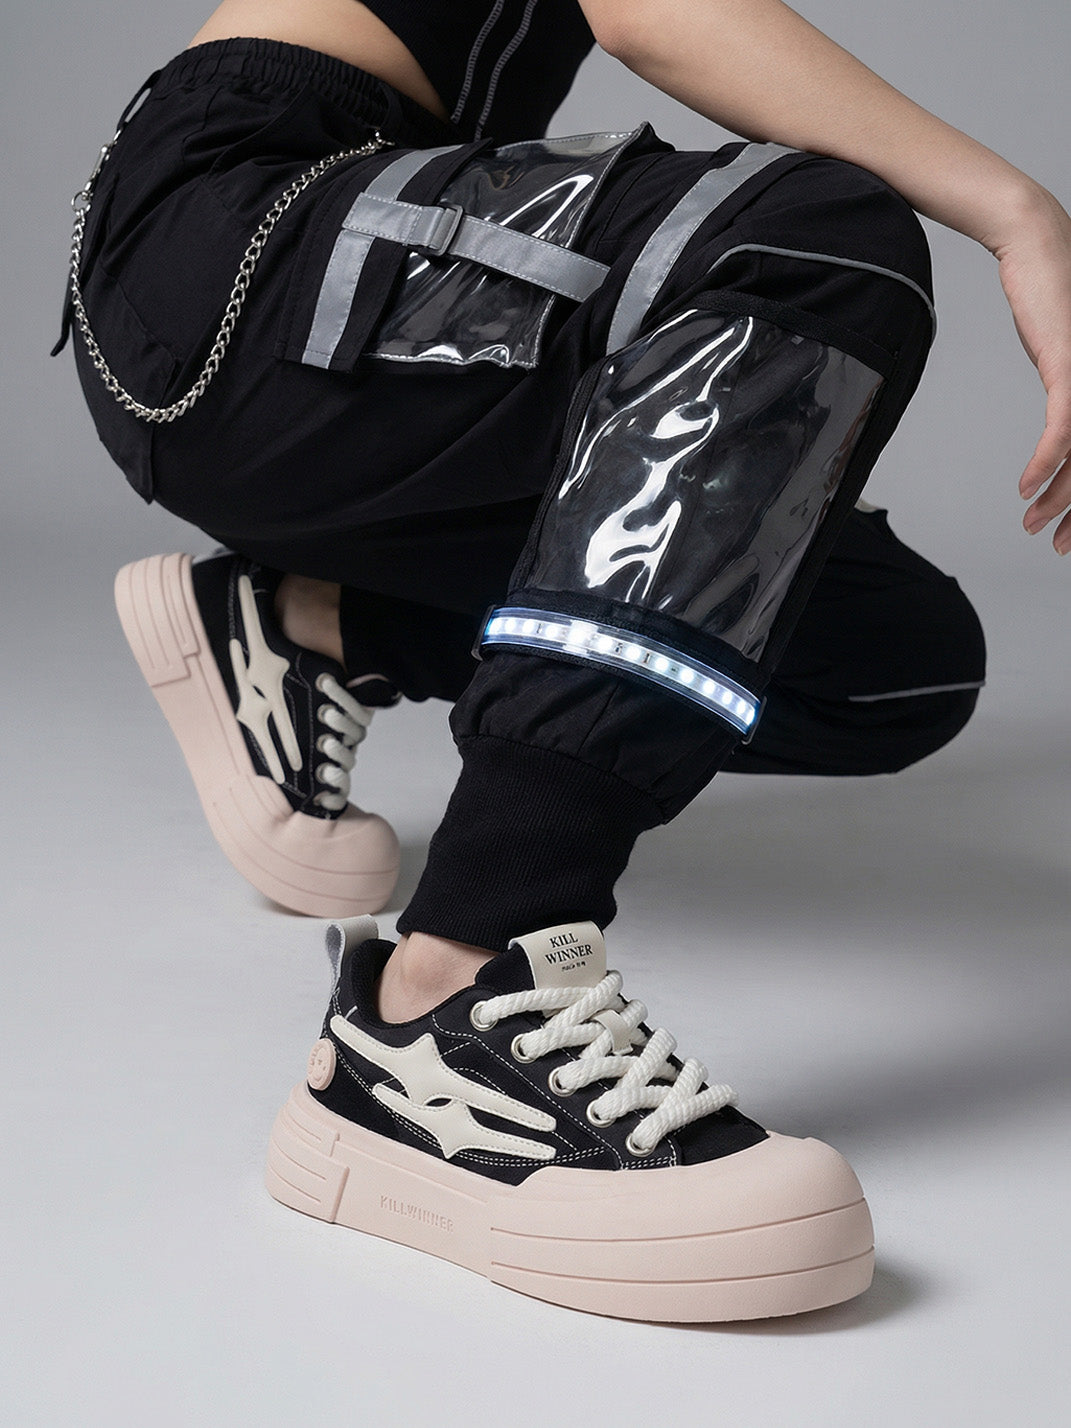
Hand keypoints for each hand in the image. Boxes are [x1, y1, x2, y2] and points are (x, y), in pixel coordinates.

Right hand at [993, 189, 1070, 553]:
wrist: (1036, 245)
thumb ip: (1068, 389)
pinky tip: (1027, 486)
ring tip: (1034, 524)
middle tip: (1061, 546)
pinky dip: (1045, 462)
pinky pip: (1065, 429)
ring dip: (1059, 497)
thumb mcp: (1062, 352)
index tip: (1069, 529)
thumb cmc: (1050, 293)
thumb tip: (1064, 428)